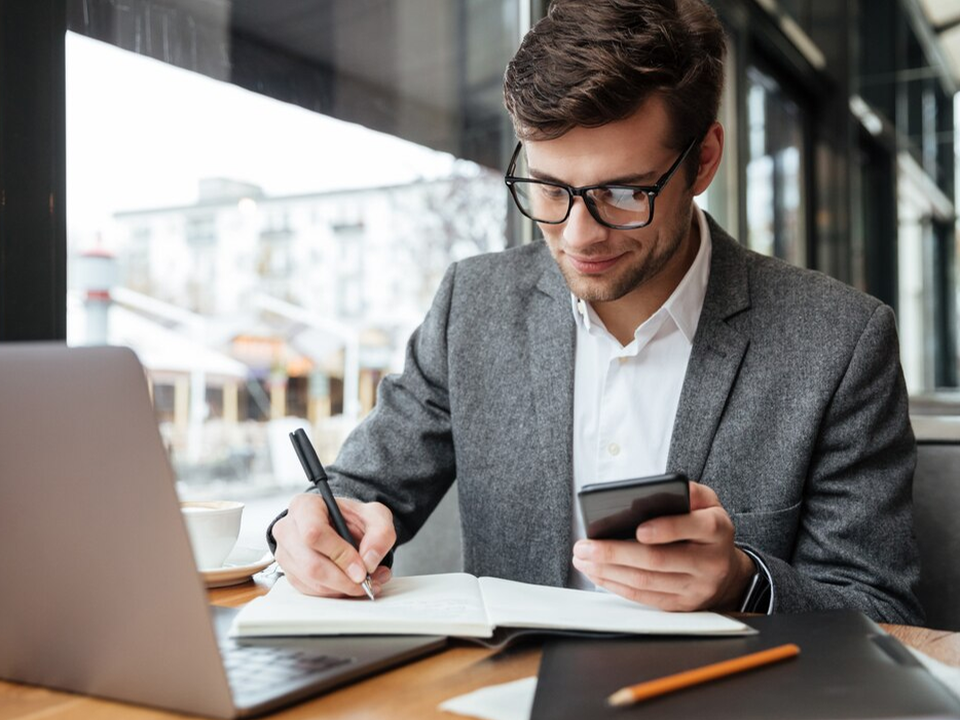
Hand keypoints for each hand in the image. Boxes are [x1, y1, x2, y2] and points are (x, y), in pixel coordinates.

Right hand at [272, 493, 395, 597]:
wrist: (342, 526)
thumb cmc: (353, 518)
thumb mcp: (376, 516)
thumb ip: (381, 534)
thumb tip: (369, 561)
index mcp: (304, 506)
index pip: (314, 533)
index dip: (340, 554)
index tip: (362, 569)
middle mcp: (288, 529)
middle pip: (311, 564)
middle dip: (344, 579)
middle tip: (368, 582)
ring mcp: (285, 553)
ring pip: (311, 581)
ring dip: (343, 588)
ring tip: (368, 581)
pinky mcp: (290, 573)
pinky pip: (311, 591)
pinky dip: (335, 592)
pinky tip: (352, 583)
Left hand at [571, 481, 754, 610]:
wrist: (726, 570)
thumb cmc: (706, 527)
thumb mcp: (707, 502)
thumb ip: (688, 491)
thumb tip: (657, 490)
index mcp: (717, 529)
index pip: (693, 527)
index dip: (665, 529)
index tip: (637, 529)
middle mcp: (710, 562)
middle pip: (659, 559)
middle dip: (616, 552)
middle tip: (586, 546)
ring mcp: (696, 587)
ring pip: (647, 582)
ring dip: (609, 571)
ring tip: (583, 558)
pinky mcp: (682, 605)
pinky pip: (644, 598)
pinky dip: (616, 585)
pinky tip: (597, 574)